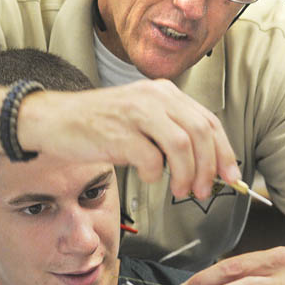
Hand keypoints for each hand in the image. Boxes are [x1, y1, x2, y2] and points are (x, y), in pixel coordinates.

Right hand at [17, 78, 240, 197]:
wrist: (54, 120)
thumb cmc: (98, 125)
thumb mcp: (141, 118)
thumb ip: (171, 133)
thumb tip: (205, 166)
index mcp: (164, 92)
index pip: (208, 121)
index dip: (224, 152)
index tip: (231, 177)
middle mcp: (154, 97)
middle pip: (200, 132)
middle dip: (208, 167)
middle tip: (203, 190)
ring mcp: (136, 113)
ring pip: (182, 145)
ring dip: (186, 174)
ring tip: (180, 191)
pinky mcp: (119, 133)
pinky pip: (151, 159)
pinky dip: (155, 174)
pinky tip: (148, 177)